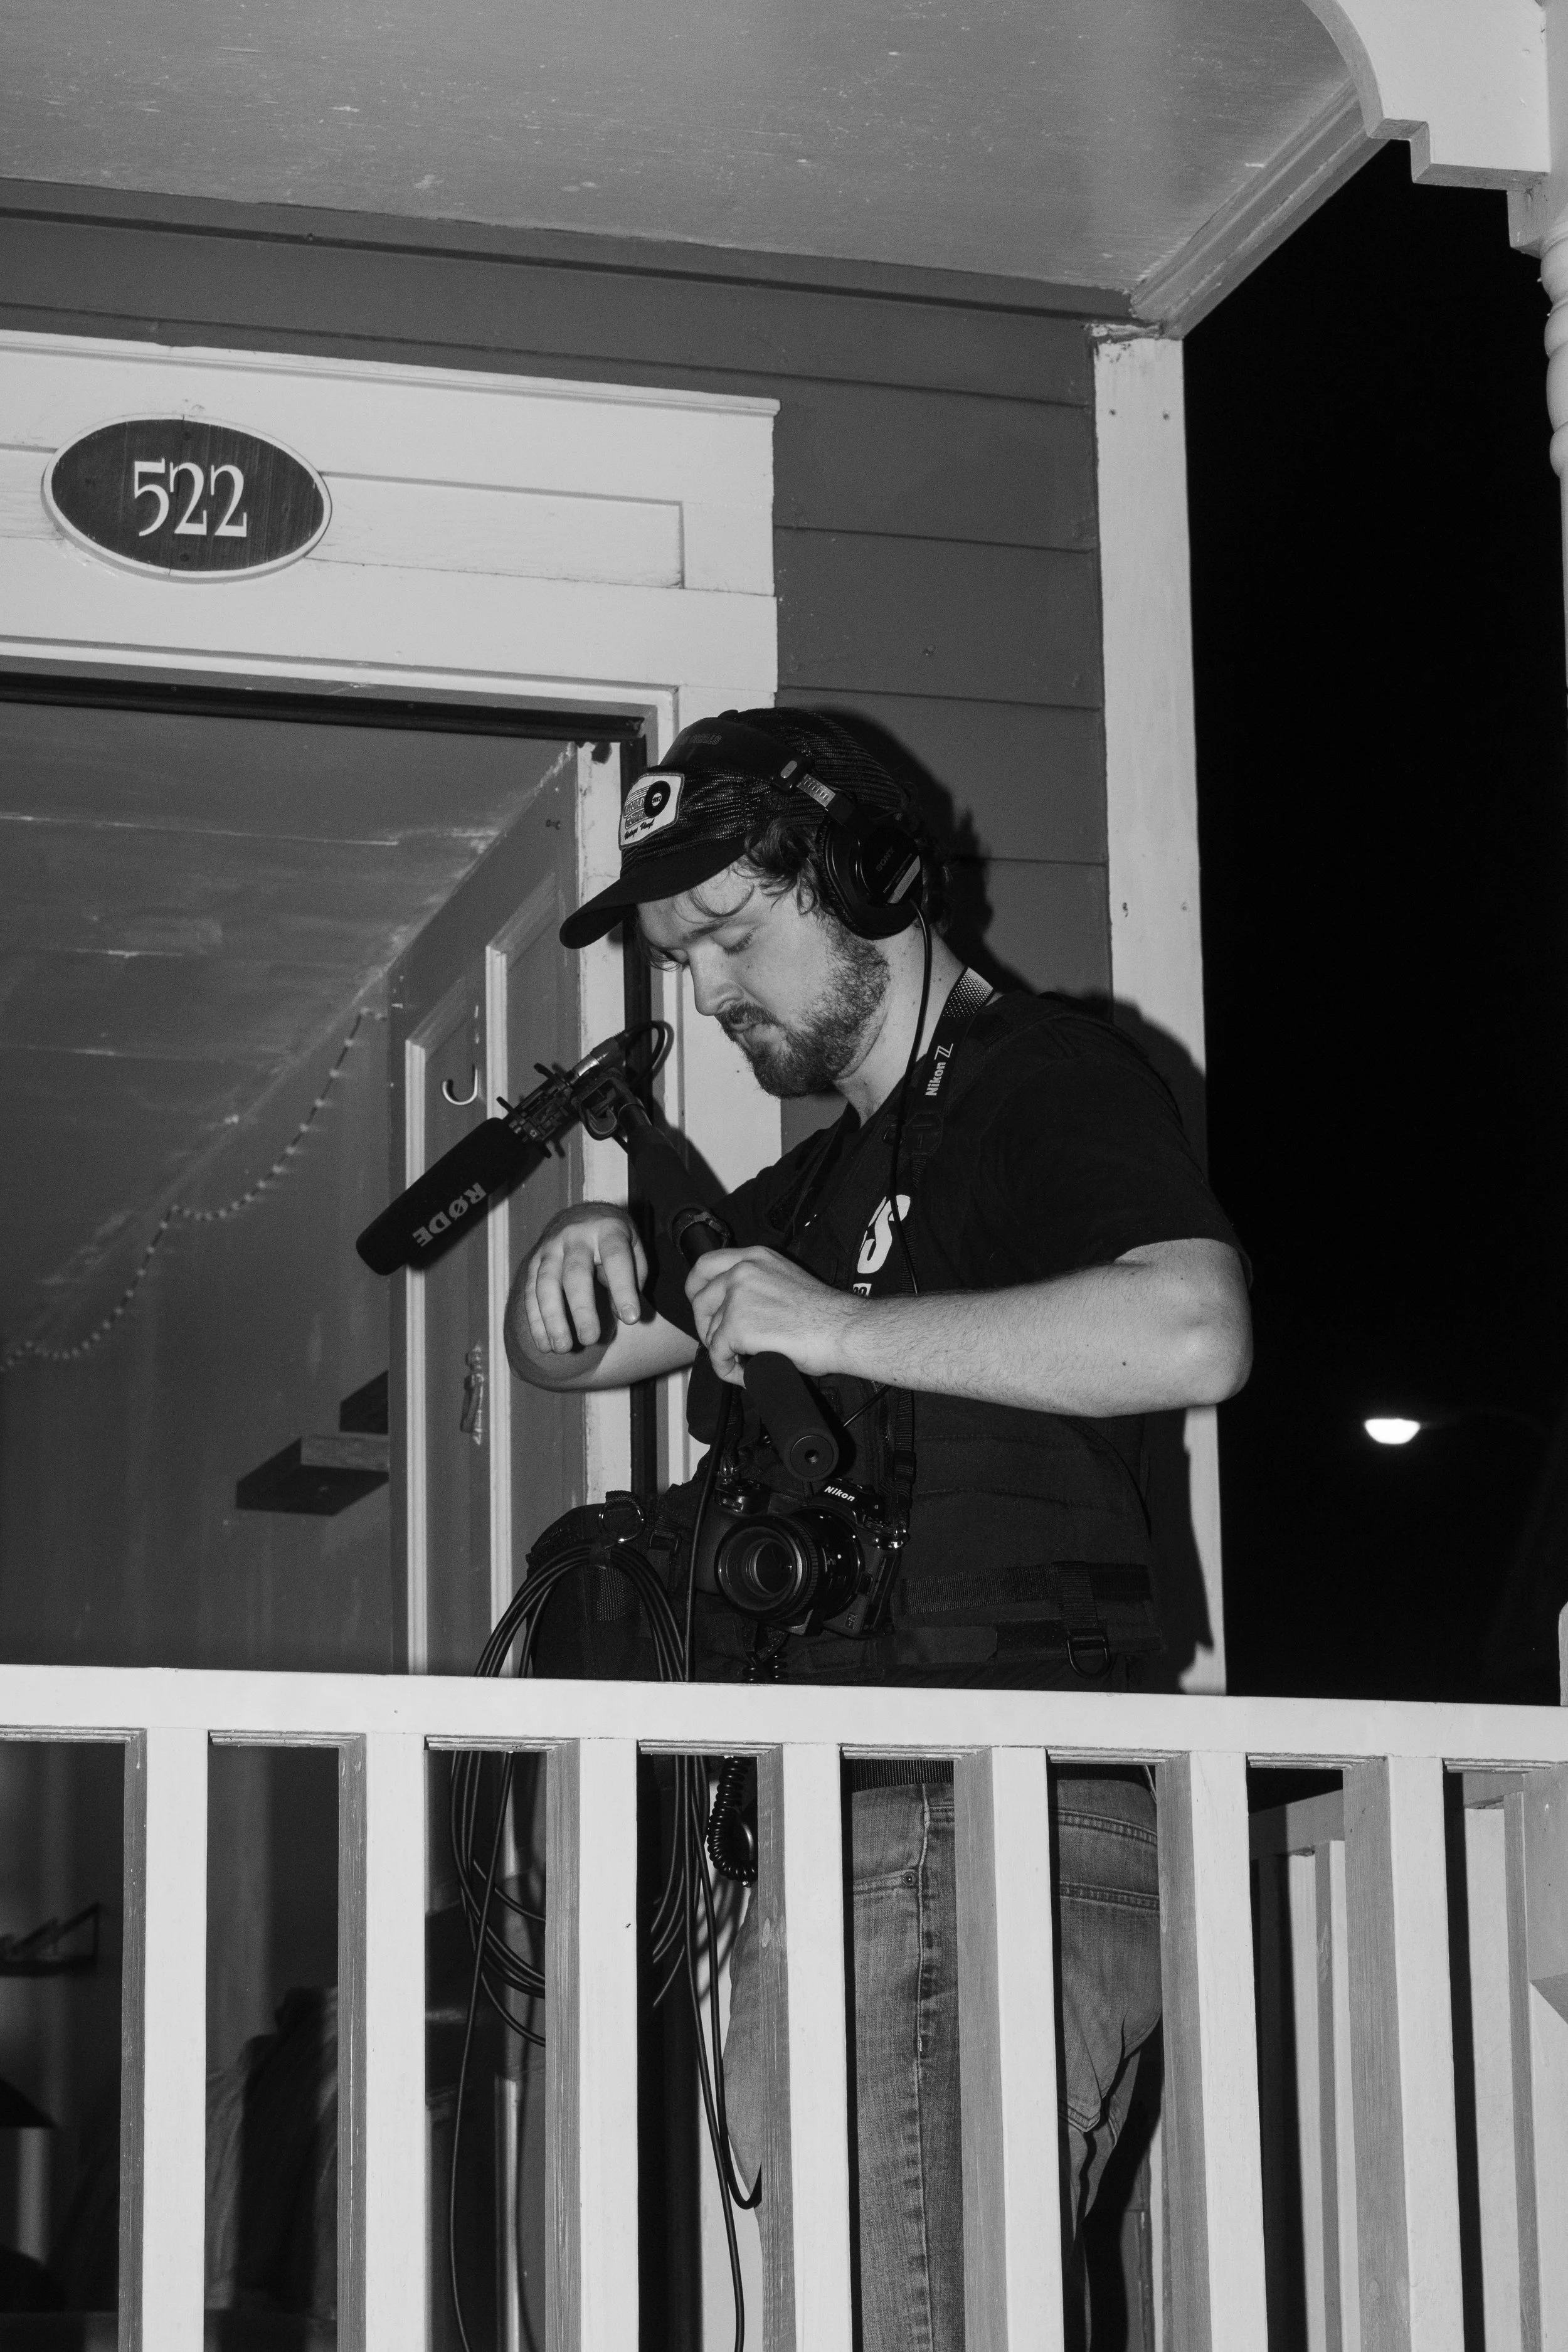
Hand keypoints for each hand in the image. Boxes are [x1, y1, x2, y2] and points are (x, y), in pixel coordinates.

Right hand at [522, 1205, 646, 1354]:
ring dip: (552, 1318)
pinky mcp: (534, 1262)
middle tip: (590, 1339)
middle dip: (581, 1309)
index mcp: (607, 1230)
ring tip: (562, 1348)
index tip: (631, 1319)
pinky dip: (536, 1321)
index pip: (616, 1258)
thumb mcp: (633, 1249)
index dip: (623, 1289)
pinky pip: (530, 1293)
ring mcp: (550, 1248)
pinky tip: (545, 1344)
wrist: (583, 1216)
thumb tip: (621, 1314)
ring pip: (546, 1283)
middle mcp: (575, 1236)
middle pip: (576, 1273)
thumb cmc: (614, 1242)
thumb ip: (632, 1279)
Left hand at [684, 1246, 857, 1383]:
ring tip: (745, 1363)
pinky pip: (717, 1355)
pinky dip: (728, 1370)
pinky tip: (745, 1373)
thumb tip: (733, 1309)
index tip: (699, 1304)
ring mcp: (737, 1298)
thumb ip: (757, 1284)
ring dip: (723, 1352)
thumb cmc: (825, 1314)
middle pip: (700, 1300)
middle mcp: (742, 1271)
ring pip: (710, 1332)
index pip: (705, 1264)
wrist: (843, 1329)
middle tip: (724, 1344)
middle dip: (706, 1327)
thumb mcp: (785, 1279)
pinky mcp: (737, 1326)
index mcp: (755, 1257)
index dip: (696, 1288)